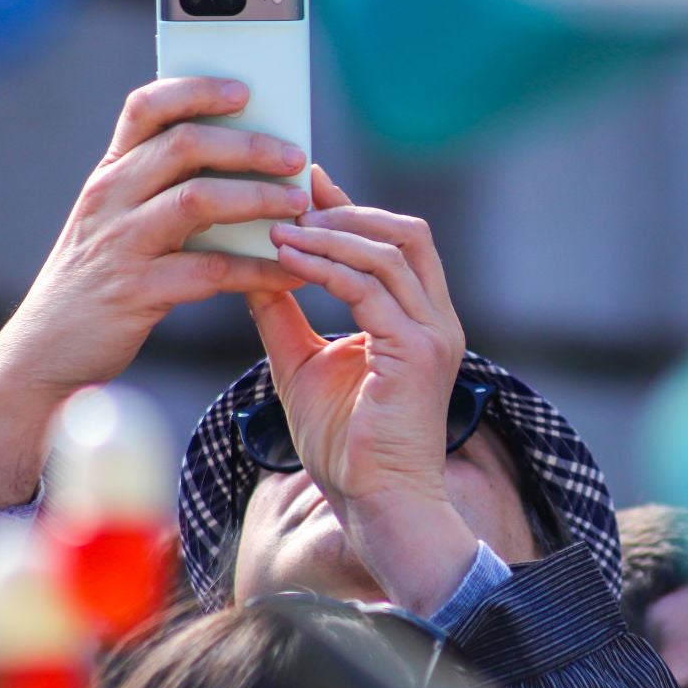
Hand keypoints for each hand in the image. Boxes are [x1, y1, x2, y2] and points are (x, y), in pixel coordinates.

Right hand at [0, 77, 308, 506]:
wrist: (44, 353)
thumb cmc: (97, 282)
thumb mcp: (114, 225)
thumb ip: (160, 192)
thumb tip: (242, 165)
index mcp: (109, 175)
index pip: (145, 107)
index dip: (196, 89)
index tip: (244, 89)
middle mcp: (110, 198)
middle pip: (184, 145)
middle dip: (248, 146)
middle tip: (294, 156)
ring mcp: (121, 243)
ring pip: (198, 199)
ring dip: (257, 198)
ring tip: (298, 205)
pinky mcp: (137, 291)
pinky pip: (211, 271)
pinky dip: (258, 270)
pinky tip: (290, 273)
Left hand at [247, 167, 479, 611]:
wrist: (376, 505)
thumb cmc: (346, 448)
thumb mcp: (302, 365)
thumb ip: (283, 315)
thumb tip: (250, 267)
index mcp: (419, 320)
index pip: (393, 242)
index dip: (350, 206)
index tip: (303, 182)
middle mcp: (436, 320)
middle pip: (405, 232)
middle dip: (346, 208)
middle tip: (289, 201)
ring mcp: (433, 334)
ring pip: (389, 251)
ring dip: (332, 233)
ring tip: (281, 228)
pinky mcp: (417, 353)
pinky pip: (371, 289)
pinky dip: (329, 267)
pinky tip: (289, 261)